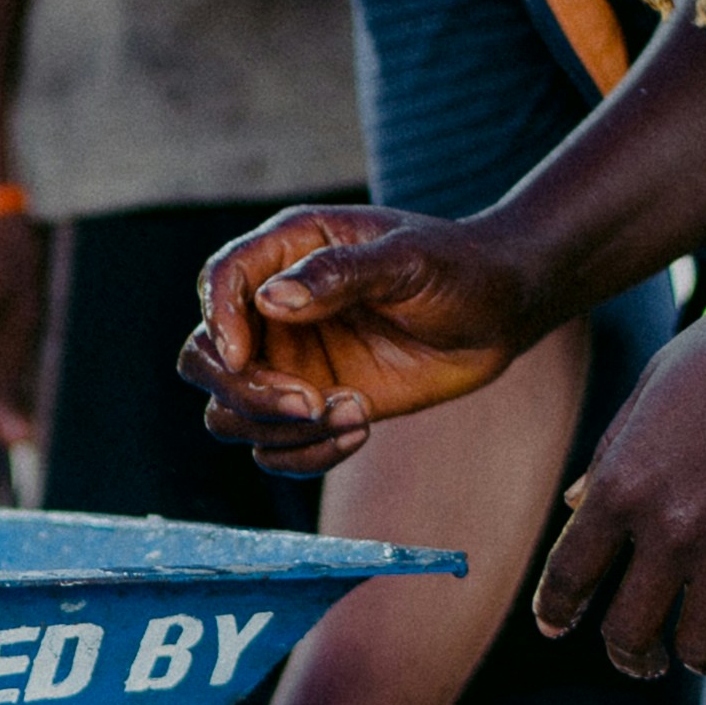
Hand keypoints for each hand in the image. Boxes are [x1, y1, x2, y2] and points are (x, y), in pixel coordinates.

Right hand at [178, 205, 541, 478]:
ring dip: (281, 430)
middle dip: (245, 391)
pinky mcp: (313, 407)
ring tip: (354, 415)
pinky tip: (359, 431)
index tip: (240, 357)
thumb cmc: (457, 267)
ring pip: (230, 412)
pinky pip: (273, 447)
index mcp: (288, 251)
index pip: (220, 281)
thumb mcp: (407, 260)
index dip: (217, 320)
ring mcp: (289, 363)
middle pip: (205, 359)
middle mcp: (274, 309)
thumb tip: (271, 300)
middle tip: (308, 403)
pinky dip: (305, 454)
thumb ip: (338, 274)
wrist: (500, 313)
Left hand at [531, 283, 705, 674]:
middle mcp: (667, 530)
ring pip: (699, 648)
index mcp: (622, 486)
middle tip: (642, 660)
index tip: (557, 628)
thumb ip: (610, 455)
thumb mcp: (649, 389)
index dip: (555, 612)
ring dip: (701, 661)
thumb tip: (575, 502)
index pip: (568, 575)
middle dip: (630, 657)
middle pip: (627, 632)